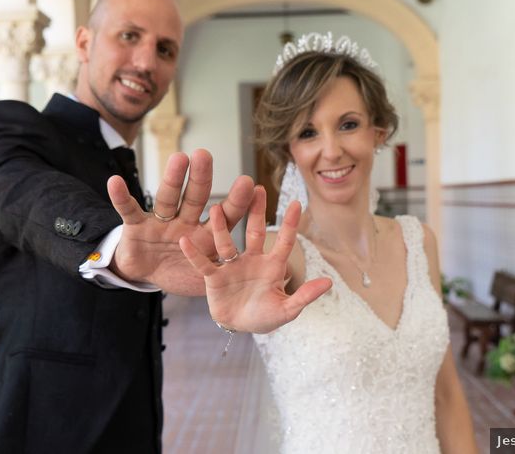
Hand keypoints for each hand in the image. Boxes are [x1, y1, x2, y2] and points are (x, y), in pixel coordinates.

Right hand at [107, 149, 254, 294]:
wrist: (144, 274)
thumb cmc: (178, 271)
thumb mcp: (202, 278)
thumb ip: (223, 276)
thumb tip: (252, 279)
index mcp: (205, 235)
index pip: (224, 215)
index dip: (236, 202)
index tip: (249, 183)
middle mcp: (184, 222)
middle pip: (195, 198)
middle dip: (202, 178)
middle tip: (206, 155)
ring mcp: (160, 221)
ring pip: (167, 198)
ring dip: (172, 179)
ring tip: (178, 158)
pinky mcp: (136, 226)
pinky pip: (128, 210)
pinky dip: (121, 197)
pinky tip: (115, 181)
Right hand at [179, 186, 331, 333]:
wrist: (239, 326)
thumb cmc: (265, 316)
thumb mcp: (287, 310)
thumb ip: (305, 296)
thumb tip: (329, 282)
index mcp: (272, 266)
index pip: (284, 242)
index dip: (290, 224)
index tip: (296, 203)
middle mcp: (252, 260)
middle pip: (254, 232)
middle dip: (256, 212)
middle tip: (256, 188)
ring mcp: (232, 266)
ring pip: (227, 243)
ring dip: (222, 227)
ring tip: (216, 208)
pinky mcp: (214, 278)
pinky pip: (203, 264)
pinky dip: (194, 254)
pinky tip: (185, 241)